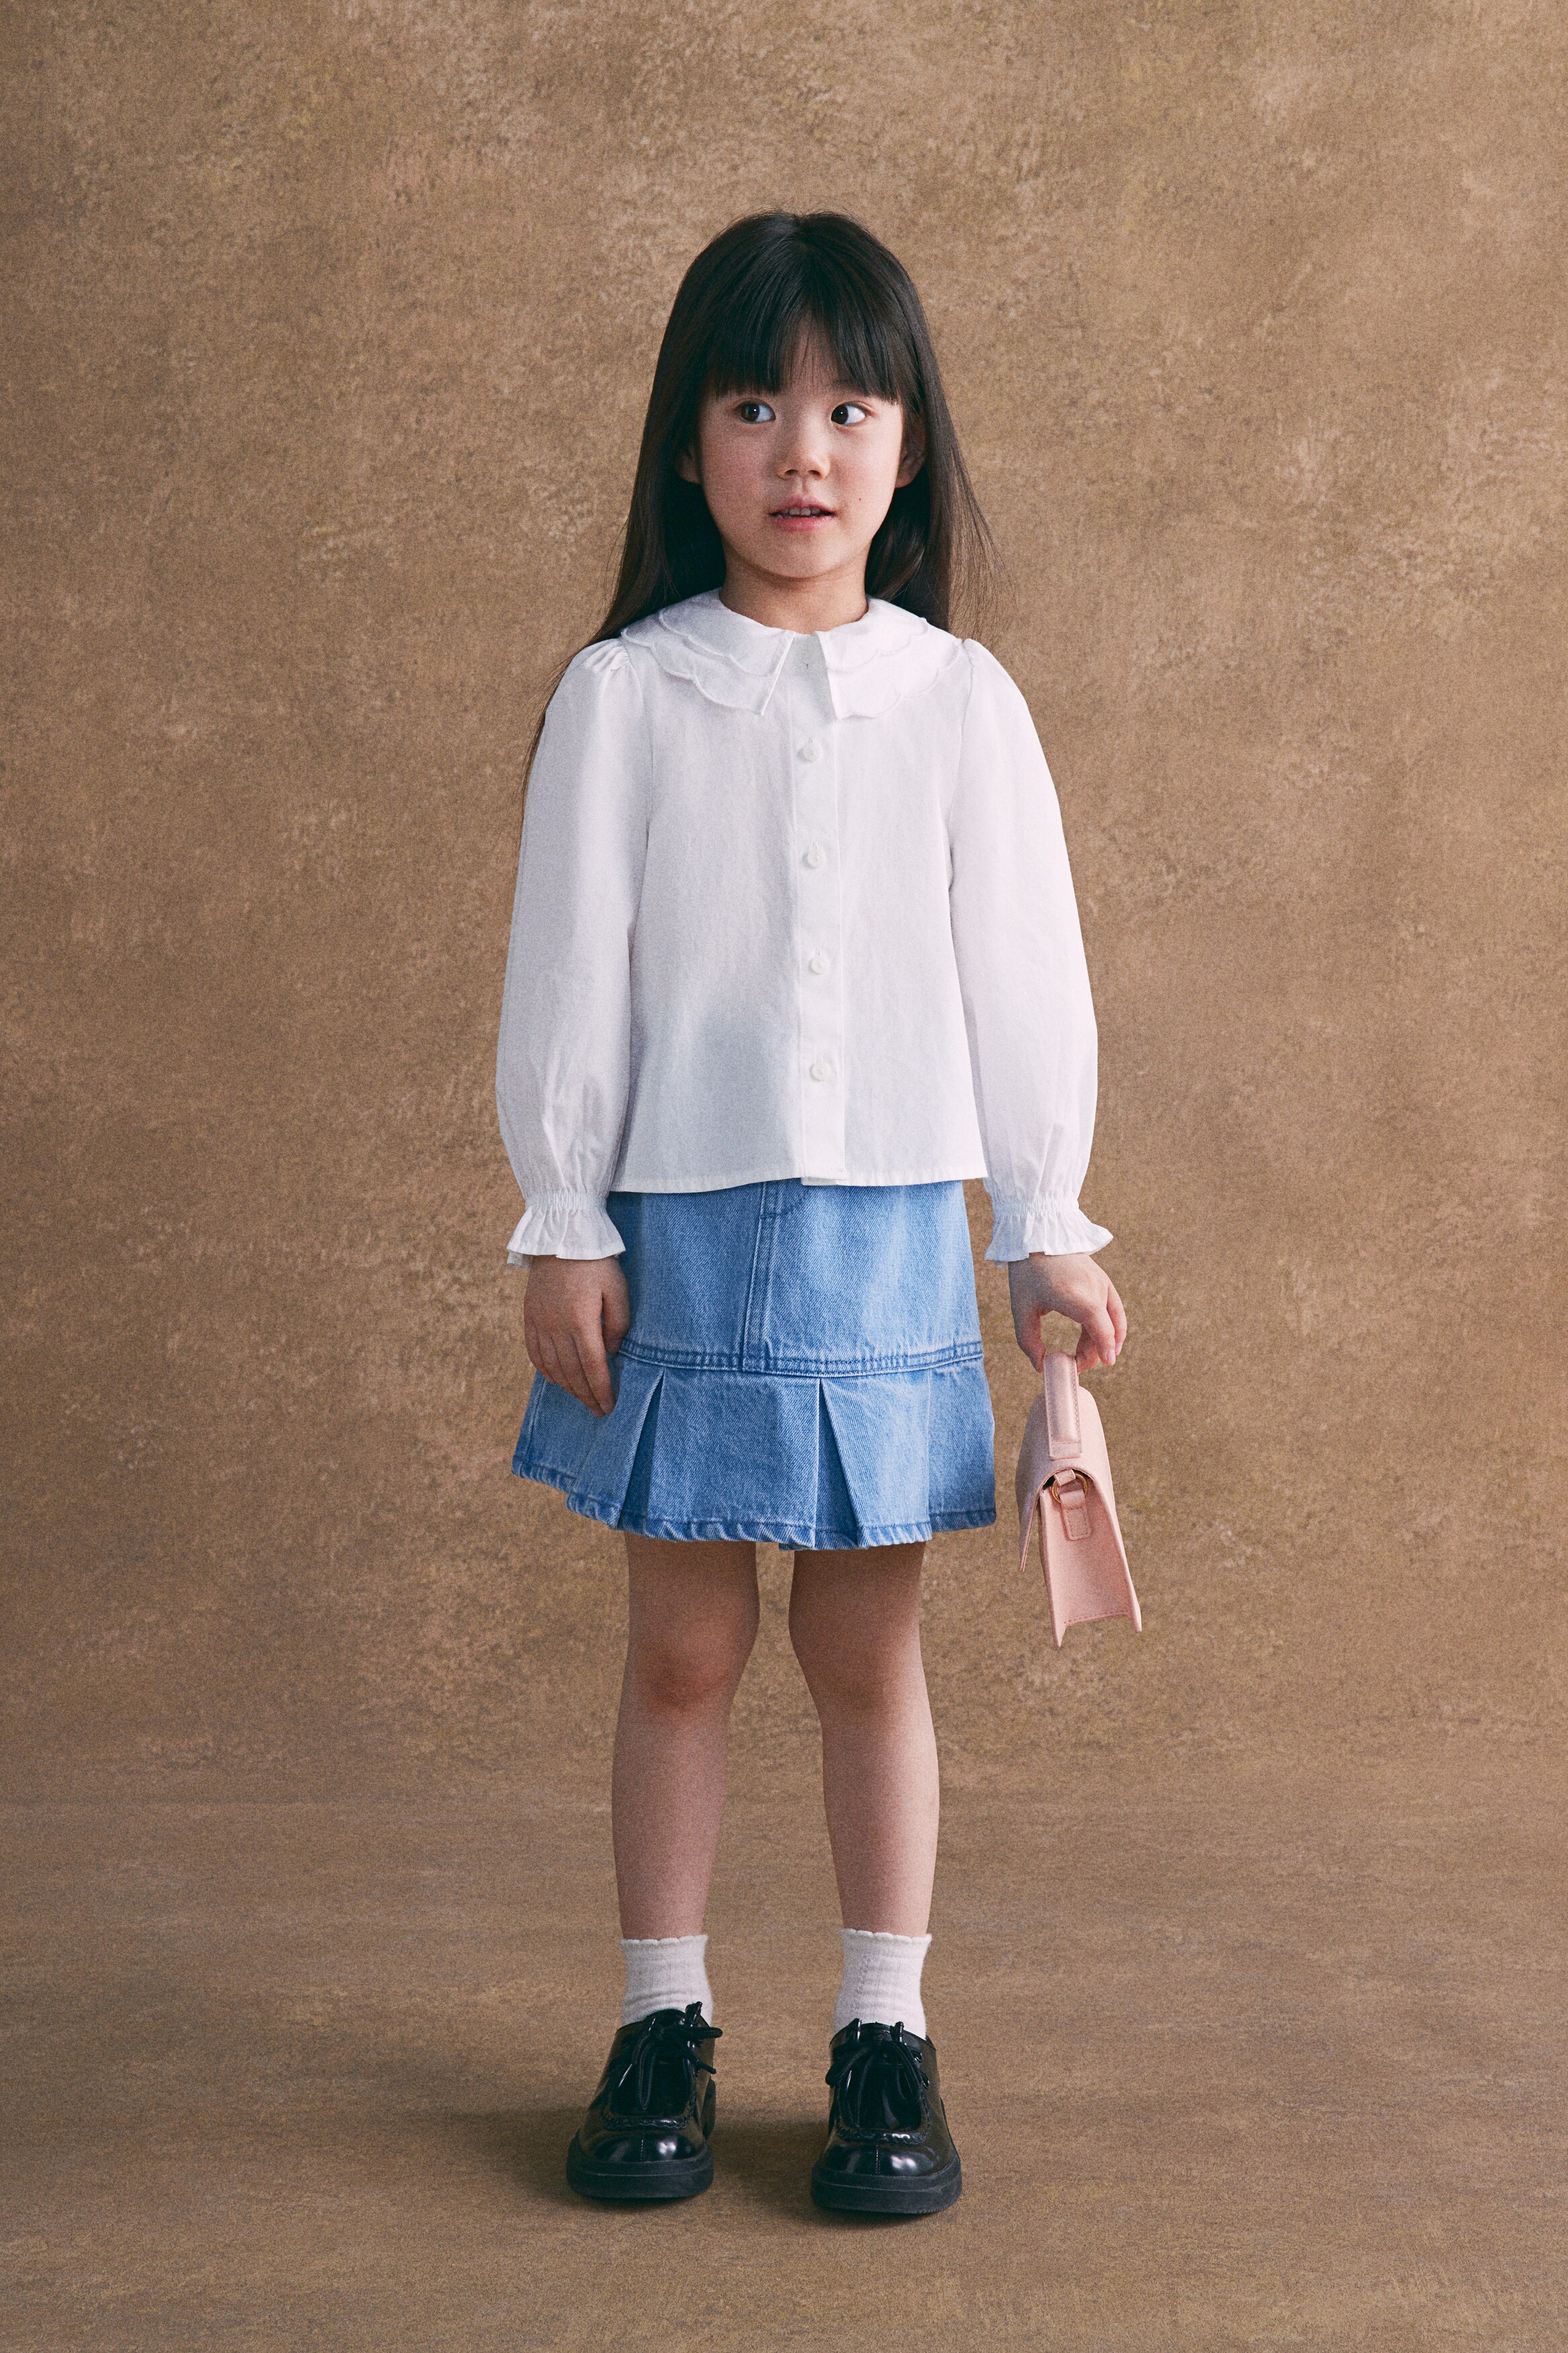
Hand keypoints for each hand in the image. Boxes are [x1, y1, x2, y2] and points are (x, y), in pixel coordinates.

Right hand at [523, 1255, 631, 1416]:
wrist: (560, 1235)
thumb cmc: (596, 1262)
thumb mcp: (617, 1289)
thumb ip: (617, 1323)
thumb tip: (610, 1353)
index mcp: (581, 1321)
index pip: (592, 1367)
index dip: (601, 1390)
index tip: (609, 1407)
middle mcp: (557, 1327)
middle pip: (572, 1372)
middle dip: (586, 1395)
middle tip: (597, 1411)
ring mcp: (540, 1322)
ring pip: (552, 1366)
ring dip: (567, 1387)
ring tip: (580, 1398)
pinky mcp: (529, 1315)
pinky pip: (534, 1351)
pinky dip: (544, 1369)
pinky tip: (554, 1379)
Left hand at [1008, 1252, 1125, 1374]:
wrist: (1040, 1236)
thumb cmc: (1028, 1273)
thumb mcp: (1021, 1308)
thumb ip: (1028, 1341)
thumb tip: (1040, 1365)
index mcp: (1074, 1296)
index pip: (1100, 1327)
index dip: (1104, 1347)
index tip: (1107, 1363)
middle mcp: (1094, 1289)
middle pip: (1105, 1330)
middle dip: (1094, 1353)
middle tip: (1074, 1365)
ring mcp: (1102, 1283)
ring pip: (1112, 1322)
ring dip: (1102, 1342)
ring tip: (1083, 1356)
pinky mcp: (1104, 1280)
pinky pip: (1115, 1310)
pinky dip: (1113, 1328)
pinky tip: (1107, 1342)